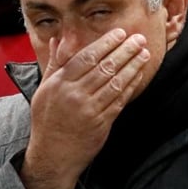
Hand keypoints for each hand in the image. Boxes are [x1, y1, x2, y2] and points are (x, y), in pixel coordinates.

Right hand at [21, 28, 149, 188]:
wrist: (53, 155)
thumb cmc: (47, 120)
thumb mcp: (44, 90)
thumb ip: (54, 65)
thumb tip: (57, 40)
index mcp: (60, 84)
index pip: (86, 57)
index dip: (106, 44)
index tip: (120, 33)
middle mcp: (75, 95)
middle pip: (105, 67)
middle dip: (125, 51)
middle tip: (139, 39)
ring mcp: (90, 110)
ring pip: (116, 82)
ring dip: (133, 66)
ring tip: (144, 53)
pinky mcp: (102, 123)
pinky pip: (120, 100)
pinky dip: (131, 86)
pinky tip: (139, 74)